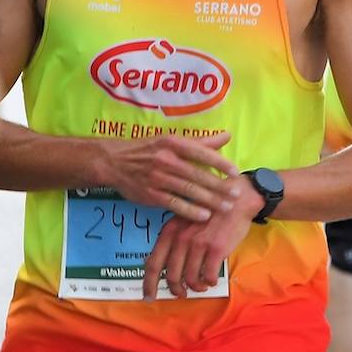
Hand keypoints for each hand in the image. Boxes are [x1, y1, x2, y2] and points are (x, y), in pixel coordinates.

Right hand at [98, 132, 241, 221]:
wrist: (114, 162)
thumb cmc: (148, 150)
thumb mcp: (171, 140)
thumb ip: (201, 142)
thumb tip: (227, 136)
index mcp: (173, 143)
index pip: (201, 153)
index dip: (220, 163)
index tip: (235, 173)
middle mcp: (166, 159)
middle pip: (197, 174)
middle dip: (219, 186)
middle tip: (236, 194)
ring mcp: (157, 178)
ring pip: (188, 190)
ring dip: (209, 200)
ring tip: (226, 207)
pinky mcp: (150, 194)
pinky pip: (174, 203)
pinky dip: (190, 210)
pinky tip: (204, 216)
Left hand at [142, 178, 257, 299]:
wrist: (236, 199)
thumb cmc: (210, 210)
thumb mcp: (185, 219)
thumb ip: (174, 238)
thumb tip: (164, 262)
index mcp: (170, 232)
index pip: (153, 264)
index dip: (149, 284)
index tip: (149, 297)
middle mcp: (181, 239)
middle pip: (171, 275)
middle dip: (176, 289)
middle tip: (182, 294)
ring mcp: (198, 244)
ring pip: (190, 279)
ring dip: (195, 287)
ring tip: (201, 286)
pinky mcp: (216, 249)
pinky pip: (208, 276)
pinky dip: (209, 282)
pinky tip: (212, 279)